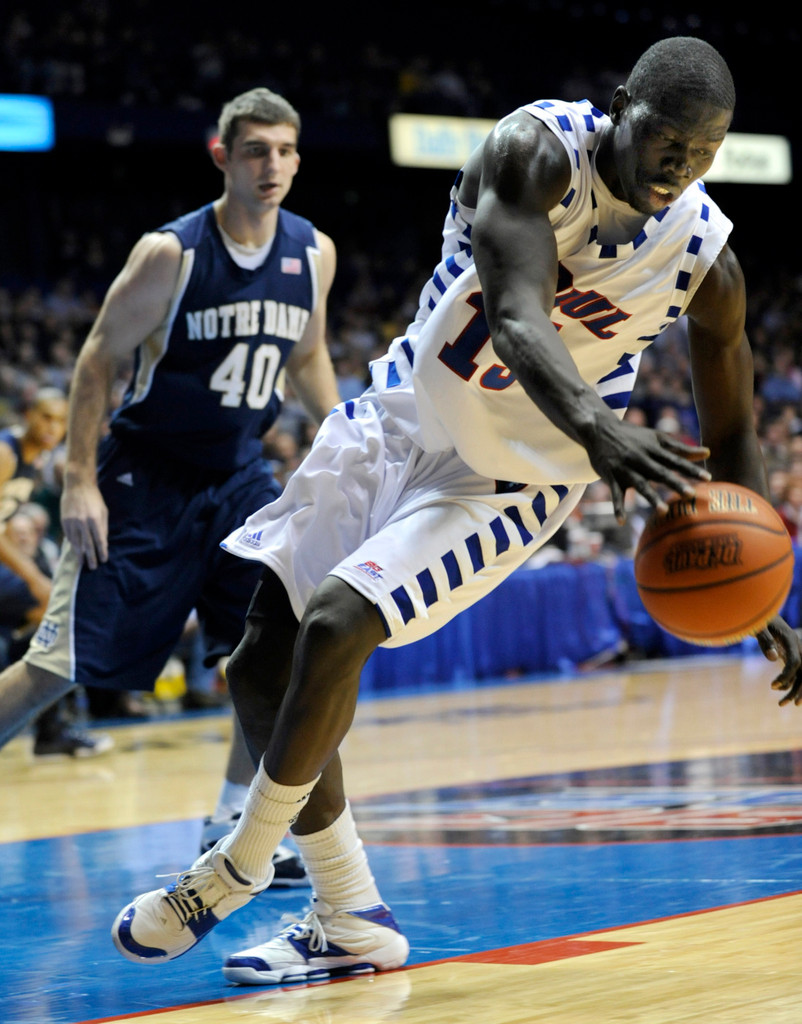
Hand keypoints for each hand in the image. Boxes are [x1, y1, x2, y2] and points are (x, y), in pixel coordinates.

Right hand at [60, 480, 108, 569]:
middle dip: (91, 557)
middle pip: (87, 544)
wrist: (78, 486)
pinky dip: (72, 545)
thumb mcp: (103, 511)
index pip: (99, 540)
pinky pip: (68, 536)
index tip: (104, 559)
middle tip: (93, 567)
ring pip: (76, 543)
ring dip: (79, 554)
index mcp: (95, 519)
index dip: (102, 551)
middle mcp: (83, 522)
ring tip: (82, 563)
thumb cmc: (94, 499)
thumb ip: (103, 527)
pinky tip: (75, 551)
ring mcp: (72, 522)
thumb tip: (103, 543)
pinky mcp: (64, 521)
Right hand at [585, 420, 710, 521]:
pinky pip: (615, 494)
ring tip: (663, 511)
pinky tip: (621, 522)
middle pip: (660, 473)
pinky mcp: (611, 477)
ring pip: (640, 484)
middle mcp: (640, 459)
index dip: (691, 469)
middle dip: (675, 483)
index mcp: (653, 450)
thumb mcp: (657, 438)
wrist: (599, 430)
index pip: (675, 460)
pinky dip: (617, 508)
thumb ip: (681, 449)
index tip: (708, 478)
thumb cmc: (633, 436)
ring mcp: (625, 469)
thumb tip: (708, 453)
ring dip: (651, 497)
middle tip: (690, 494)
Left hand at [756, 617, 801, 705]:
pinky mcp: (788, 652)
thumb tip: (774, 658)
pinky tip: (779, 690)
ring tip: (782, 705)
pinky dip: (789, 682)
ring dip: (794, 689)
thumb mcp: (757, 627)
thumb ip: (765, 640)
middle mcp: (796, 645)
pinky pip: (794, 670)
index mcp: (790, 639)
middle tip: (789, 704)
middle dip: (799, 689)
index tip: (772, 686)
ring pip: (801, 673)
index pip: (795, 662)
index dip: (786, 676)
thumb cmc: (756, 617)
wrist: (758, 608)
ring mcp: (794, 649)